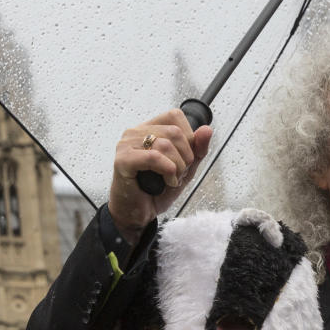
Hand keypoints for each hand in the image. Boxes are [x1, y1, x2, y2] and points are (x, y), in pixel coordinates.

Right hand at [109, 109, 212, 243]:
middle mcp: (135, 133)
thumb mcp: (185, 169)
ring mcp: (127, 145)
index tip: (184, 158)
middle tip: (178, 173)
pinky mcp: (123, 160)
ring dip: (176, 168)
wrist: (137, 213)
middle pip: (174, 131)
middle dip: (185, 157)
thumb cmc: (156, 190)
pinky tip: (165, 182)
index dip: (189, 138)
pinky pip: (154, 158)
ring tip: (170, 179)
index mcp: (149, 129)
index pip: (175, 116)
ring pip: (166, 145)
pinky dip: (167, 171)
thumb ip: (197, 150)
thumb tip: (207, 130)